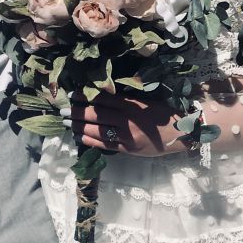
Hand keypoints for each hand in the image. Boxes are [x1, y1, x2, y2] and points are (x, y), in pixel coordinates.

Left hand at [66, 92, 183, 156]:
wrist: (180, 132)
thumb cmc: (162, 113)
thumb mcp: (144, 100)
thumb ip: (125, 98)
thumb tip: (101, 93)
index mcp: (131, 104)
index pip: (102, 99)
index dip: (85, 97)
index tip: (72, 95)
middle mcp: (127, 119)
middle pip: (96, 115)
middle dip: (77, 113)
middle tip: (62, 110)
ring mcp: (127, 136)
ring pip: (98, 130)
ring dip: (79, 126)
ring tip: (66, 123)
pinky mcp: (128, 149)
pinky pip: (105, 144)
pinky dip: (91, 140)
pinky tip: (80, 136)